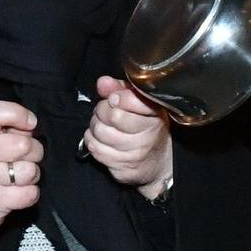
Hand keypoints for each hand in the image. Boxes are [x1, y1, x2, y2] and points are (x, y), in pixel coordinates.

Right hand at [0, 101, 42, 250]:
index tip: (28, 123)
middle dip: (33, 152)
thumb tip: (32, 125)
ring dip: (31, 175)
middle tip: (22, 157)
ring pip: (30, 171)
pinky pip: (30, 194)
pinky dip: (29, 194)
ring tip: (18, 176)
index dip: (17, 114)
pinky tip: (17, 192)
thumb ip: (10, 129)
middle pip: (23, 145)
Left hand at [83, 76, 172, 195]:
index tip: (113, 99)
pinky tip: (100, 140)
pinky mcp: (123, 168)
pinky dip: (92, 141)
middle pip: (112, 114)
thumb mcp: (139, 104)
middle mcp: (149, 135)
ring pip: (100, 132)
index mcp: (155, 115)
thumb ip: (120, 89)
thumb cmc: (146, 128)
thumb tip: (103, 82)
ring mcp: (136, 154)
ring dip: (95, 126)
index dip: (115, 96)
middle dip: (102, 110)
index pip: (130, 99)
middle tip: (105, 112)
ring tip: (103, 126)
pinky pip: (95, 149)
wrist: (157, 163)